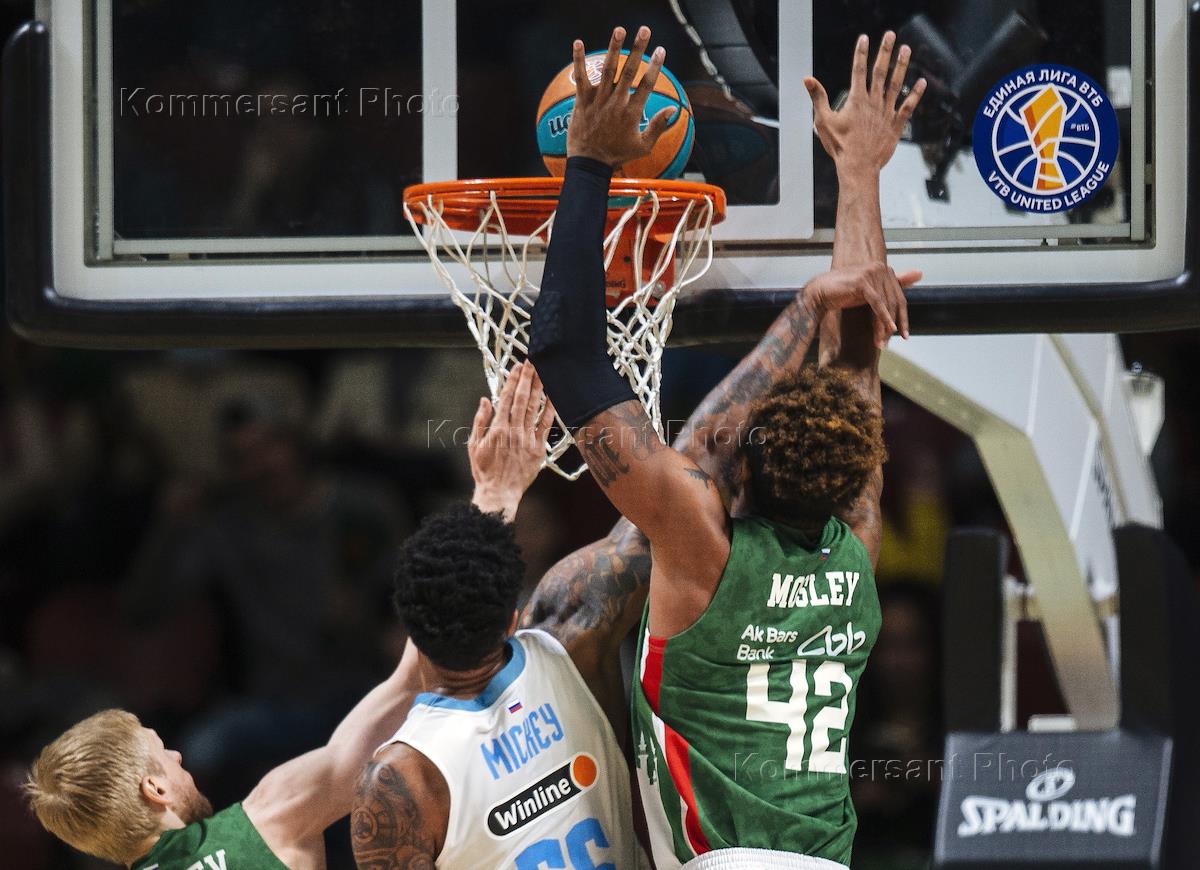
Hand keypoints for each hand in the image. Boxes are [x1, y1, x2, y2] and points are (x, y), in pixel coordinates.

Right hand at [469, 362, 554, 521]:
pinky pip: (546, 426)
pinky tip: (554, 397)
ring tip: (544, 372)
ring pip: (535, 409)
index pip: (506, 398)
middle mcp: (513, 431)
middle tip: (533, 362)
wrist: (499, 493)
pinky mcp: (538, 449)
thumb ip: (480, 421)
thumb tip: (486, 399)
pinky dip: (550, 410)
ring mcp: (527, 440)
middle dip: (528, 378)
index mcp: (497, 429)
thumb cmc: (484, 471)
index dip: (513, 381)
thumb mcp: (473, 445)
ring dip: (539, 389)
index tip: (518, 366)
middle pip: (523, 399)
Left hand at [566, 26, 676, 169]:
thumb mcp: (643, 146)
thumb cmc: (617, 155)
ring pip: (608, 70)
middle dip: (638, 49)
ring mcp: (598, 101)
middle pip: (629, 71)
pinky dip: (578, 60)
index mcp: (632, 113)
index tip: (661, 50)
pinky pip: (580, 77)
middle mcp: (616, 103)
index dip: (655, 66)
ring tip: (619, 30)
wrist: (589, 164)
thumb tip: (674, 109)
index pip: (647, 84)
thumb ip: (659, 126)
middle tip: (645, 30)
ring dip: (614, 48)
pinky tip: (578, 42)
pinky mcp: (582, 101)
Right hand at [803, 265, 922, 347]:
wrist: (820, 293)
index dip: (903, 318)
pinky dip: (882, 318)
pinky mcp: (863, 281)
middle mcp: (881, 268)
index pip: (899, 298)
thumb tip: (920, 273)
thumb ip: (893, 286)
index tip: (905, 336)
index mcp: (884, 269)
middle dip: (892, 325)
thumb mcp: (871, 293)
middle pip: (894, 302)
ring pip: (886, 305)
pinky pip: (877, 304)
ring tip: (881, 343)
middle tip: (888, 343)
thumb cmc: (844, 293)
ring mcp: (872, 273)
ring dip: (884, 327)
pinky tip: (886, 331)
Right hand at [805, 32, 926, 174]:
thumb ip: (818, 98)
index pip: (858, 70)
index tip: (864, 38)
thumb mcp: (823, 121)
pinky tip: (922, 82)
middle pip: (880, 71)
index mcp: (856, 100)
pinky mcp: (896, 125)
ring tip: (907, 50)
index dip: (861, 53)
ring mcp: (886, 112)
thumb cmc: (839, 146)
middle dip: (885, 51)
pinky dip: (916, 95)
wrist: (858, 167)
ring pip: (897, 84)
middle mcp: (873, 102)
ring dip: (902, 66)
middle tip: (891, 35)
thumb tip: (807, 79)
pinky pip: (908, 106)